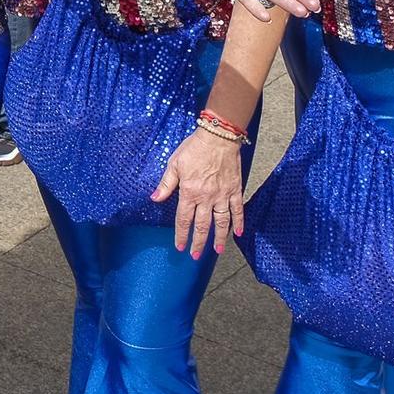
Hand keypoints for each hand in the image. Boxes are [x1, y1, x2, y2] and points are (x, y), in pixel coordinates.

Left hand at [151, 129, 244, 256]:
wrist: (218, 138)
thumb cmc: (194, 149)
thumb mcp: (174, 164)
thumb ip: (166, 184)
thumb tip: (155, 199)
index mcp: (189, 192)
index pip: (184, 219)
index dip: (181, 235)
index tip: (179, 247)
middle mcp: (206, 198)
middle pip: (202, 225)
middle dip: (198, 242)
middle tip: (195, 255)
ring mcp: (223, 195)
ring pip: (221, 222)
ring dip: (218, 238)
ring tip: (217, 251)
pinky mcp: (235, 190)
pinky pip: (238, 210)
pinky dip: (239, 222)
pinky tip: (238, 234)